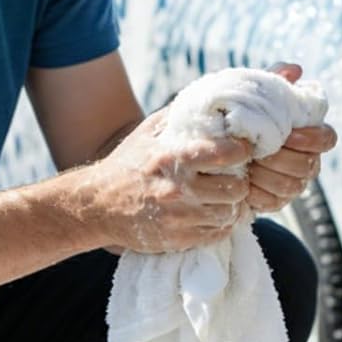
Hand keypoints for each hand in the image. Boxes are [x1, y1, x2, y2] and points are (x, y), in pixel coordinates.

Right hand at [79, 110, 254, 253]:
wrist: (97, 206)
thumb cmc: (126, 165)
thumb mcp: (146, 134)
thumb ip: (177, 117)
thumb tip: (210, 102)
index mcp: (171, 158)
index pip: (224, 154)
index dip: (242, 151)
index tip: (244, 150)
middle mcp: (176, 189)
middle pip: (235, 188)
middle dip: (242, 182)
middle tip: (239, 177)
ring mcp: (178, 218)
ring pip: (230, 214)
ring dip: (234, 205)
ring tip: (229, 197)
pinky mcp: (177, 240)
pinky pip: (217, 234)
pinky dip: (222, 224)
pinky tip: (216, 213)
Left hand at [246, 60, 337, 214]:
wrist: (217, 149)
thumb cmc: (243, 118)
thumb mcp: (256, 97)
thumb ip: (275, 82)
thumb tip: (295, 70)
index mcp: (310, 134)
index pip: (327, 138)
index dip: (312, 139)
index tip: (289, 135)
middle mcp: (308, 160)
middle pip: (308, 165)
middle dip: (281, 158)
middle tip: (258, 151)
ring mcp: (294, 183)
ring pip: (292, 186)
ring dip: (267, 175)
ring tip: (248, 164)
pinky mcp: (276, 201)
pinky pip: (274, 202)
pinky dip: (257, 192)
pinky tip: (244, 181)